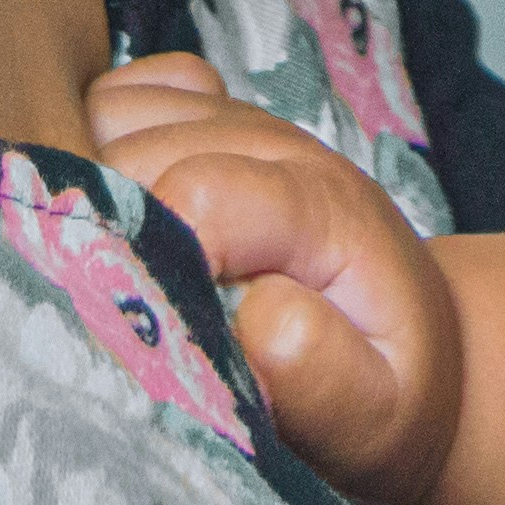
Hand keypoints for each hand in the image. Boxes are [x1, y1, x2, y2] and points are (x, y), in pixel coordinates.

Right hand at [86, 53, 465, 504]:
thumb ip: (322, 373)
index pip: (202, 193)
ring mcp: (242, 120)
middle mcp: (282, 145)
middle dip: (108, 235)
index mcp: (323, 209)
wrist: (411, 337)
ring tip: (121, 266)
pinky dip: (97, 138)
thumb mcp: (375, 410)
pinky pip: (121, 94)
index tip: (141, 326)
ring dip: (93, 190)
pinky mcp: (211, 114)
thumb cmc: (383, 384)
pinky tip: (123, 205)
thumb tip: (255, 318)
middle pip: (140, 154)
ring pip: (114, 118)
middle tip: (121, 310)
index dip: (149, 259)